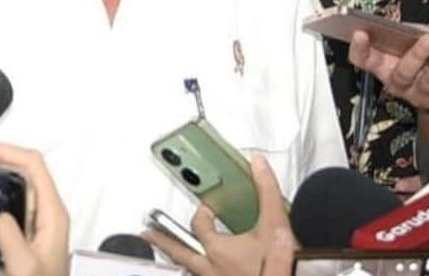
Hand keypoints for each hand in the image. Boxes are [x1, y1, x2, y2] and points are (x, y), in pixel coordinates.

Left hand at [146, 154, 294, 275]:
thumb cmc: (281, 266)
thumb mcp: (276, 222)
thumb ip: (266, 190)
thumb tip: (258, 164)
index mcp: (218, 249)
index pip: (198, 225)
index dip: (201, 213)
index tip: (206, 207)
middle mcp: (212, 270)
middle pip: (179, 252)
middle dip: (162, 241)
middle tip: (147, 234)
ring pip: (189, 271)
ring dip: (179, 261)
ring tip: (171, 255)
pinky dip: (199, 273)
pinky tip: (207, 271)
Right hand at [347, 30, 428, 110]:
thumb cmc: (424, 59)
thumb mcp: (412, 43)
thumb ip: (412, 36)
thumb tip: (426, 34)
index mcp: (386, 69)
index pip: (363, 61)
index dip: (359, 49)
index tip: (360, 32)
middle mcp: (402, 86)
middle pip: (404, 74)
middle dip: (418, 55)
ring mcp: (425, 98)